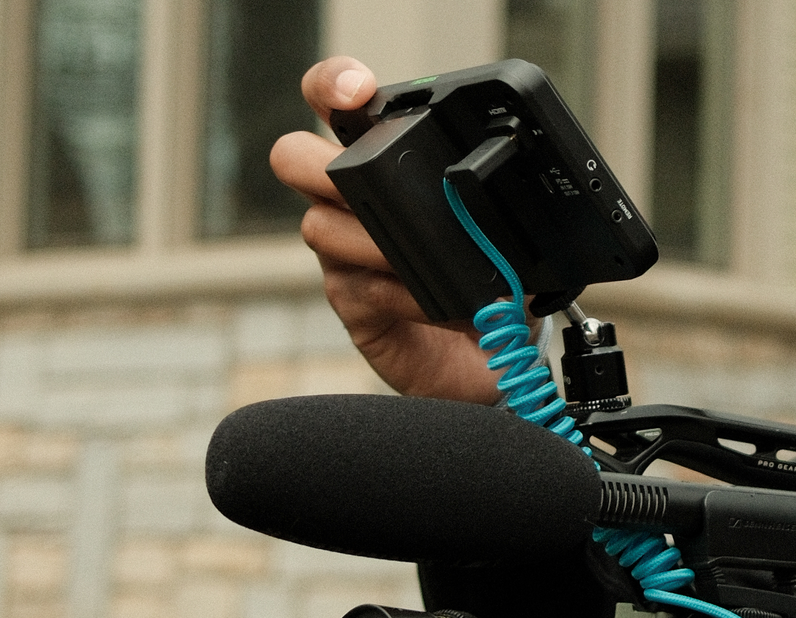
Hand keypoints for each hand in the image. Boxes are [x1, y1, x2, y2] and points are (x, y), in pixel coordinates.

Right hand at [271, 57, 502, 403]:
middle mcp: (351, 201)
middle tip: (351, 177)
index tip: (355, 90)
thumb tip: (502, 186)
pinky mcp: (352, 303)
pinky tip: (442, 303)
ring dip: (379, 242)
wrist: (496, 354)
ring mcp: (344, 254)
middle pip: (293, 157)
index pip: (338, 104)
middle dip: (314, 161)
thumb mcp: (499, 224)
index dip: (333, 84)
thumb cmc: (490, 277)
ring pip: (320, 227)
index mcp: (386, 162)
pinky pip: (359, 286)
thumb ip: (483, 195)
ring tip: (433, 262)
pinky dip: (407, 292)